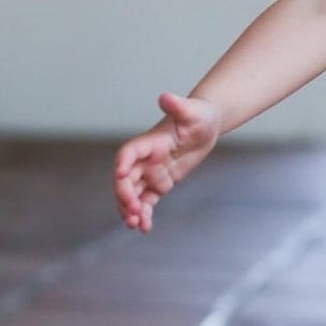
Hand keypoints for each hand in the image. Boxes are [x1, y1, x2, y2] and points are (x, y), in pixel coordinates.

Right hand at [113, 91, 220, 231]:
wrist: (206, 125)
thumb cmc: (199, 114)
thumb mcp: (192, 110)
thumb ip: (178, 105)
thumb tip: (165, 97)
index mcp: (149, 142)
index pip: (128, 152)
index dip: (123, 162)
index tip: (120, 174)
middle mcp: (145, 159)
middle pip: (125, 178)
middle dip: (124, 195)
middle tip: (132, 210)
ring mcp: (150, 172)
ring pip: (133, 194)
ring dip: (129, 209)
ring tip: (135, 224)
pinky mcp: (160, 184)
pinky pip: (147, 201)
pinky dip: (144, 214)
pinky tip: (144, 228)